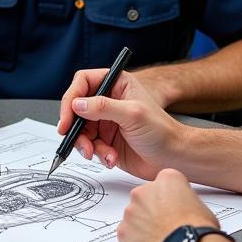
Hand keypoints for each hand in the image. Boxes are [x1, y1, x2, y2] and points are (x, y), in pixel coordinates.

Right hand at [57, 68, 184, 179]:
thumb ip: (103, 107)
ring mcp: (106, 122)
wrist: (173, 159)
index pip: (83, 82)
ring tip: (97, 152)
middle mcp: (108, 101)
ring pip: (80, 130)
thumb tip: (77, 104)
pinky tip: (111, 157)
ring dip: (86, 144)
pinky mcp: (106, 141)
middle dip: (75, 126)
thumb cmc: (162, 132)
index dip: (71, 97)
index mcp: (116, 84)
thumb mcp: (132, 114)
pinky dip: (97, 154)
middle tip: (73, 138)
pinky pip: (90, 146)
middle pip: (77, 108)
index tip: (67, 116)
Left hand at [118, 168, 218, 241]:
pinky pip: (128, 233)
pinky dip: (136, 240)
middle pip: (145, 196)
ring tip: (160, 238)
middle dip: (153, 209)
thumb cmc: (197, 230)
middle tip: (165, 225)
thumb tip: (181, 207)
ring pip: (134, 215)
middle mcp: (144, 190)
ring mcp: (131, 210)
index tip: (174, 207)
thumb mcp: (200, 205)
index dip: (170, 197)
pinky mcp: (123, 229)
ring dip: (143, 224)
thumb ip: (183, 200)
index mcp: (166, 179)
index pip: (165, 183)